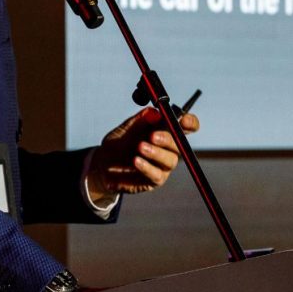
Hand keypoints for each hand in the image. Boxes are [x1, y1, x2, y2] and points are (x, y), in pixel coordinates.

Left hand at [85, 107, 199, 205]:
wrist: (103, 165)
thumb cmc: (118, 144)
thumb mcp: (124, 129)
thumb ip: (138, 121)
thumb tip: (152, 112)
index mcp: (165, 130)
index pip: (186, 126)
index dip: (190, 122)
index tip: (182, 120)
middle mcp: (169, 148)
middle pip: (180, 143)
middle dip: (167, 138)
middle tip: (152, 136)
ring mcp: (164, 165)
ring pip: (170, 160)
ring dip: (156, 153)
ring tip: (140, 147)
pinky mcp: (156, 179)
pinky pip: (156, 174)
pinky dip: (146, 167)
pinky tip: (136, 161)